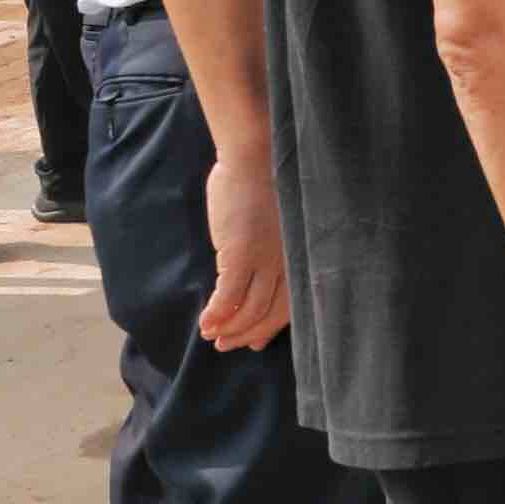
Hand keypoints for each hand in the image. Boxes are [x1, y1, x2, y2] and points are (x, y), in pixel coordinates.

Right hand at [193, 156, 290, 352]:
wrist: (255, 158)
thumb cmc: (265, 186)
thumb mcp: (276, 225)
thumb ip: (270, 252)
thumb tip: (252, 279)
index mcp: (298, 256)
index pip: (289, 305)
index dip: (270, 327)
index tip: (255, 342)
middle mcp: (288, 262)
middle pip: (270, 313)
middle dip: (247, 334)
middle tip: (227, 345)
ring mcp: (265, 259)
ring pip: (250, 309)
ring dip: (229, 328)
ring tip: (212, 336)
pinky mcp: (241, 253)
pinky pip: (229, 295)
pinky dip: (217, 314)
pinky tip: (206, 323)